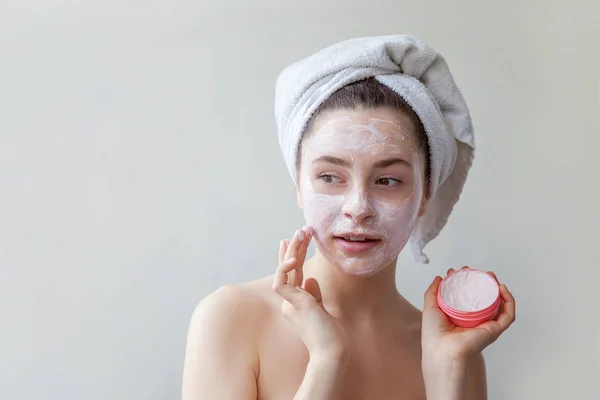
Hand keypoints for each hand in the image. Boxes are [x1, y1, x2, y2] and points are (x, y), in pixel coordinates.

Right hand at [272, 227, 348, 360]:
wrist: (333, 351)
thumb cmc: (331, 335)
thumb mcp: (323, 309)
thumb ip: (314, 294)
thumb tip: (310, 279)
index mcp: (297, 302)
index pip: (292, 273)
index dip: (292, 255)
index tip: (293, 238)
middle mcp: (290, 300)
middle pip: (289, 268)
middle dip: (294, 247)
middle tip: (301, 230)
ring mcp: (289, 302)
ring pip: (285, 270)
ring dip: (292, 250)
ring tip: (301, 233)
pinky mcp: (291, 304)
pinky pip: (281, 282)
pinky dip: (285, 269)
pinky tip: (293, 258)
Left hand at [421, 266, 515, 364]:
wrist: (442, 350)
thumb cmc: (434, 334)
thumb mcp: (430, 307)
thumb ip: (433, 292)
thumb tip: (439, 278)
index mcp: (462, 317)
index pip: (468, 297)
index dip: (467, 282)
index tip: (460, 271)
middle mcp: (475, 321)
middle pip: (484, 299)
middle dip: (484, 283)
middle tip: (479, 272)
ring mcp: (486, 325)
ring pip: (499, 305)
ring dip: (499, 290)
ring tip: (492, 277)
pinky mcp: (494, 330)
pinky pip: (508, 315)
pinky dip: (509, 302)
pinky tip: (503, 290)